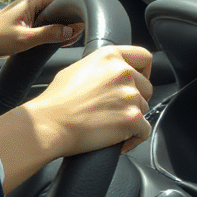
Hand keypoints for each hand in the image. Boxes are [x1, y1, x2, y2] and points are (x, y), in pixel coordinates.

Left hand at [0, 0, 84, 59]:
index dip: (76, 7)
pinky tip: (56, 39)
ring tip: (67, 38)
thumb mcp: (25, 38)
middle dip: (71, 18)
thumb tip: (72, 30)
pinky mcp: (28, 18)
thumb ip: (50, 34)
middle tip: (76, 34)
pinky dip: (54, 28)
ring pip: (55, 13)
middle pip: (62, 5)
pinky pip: (47, 20)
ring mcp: (31, 9)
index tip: (84, 20)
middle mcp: (33, 0)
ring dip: (62, 25)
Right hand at [24, 45, 153, 156]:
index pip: (144, 57)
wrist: (49, 124)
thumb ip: (100, 68)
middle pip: (146, 87)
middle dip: (135, 99)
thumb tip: (109, 74)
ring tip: (109, 125)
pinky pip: (144, 131)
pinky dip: (134, 138)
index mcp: (109, 56)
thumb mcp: (77, 69)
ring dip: (131, 118)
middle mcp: (122, 72)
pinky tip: (117, 140)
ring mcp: (130, 95)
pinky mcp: (132, 118)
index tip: (137, 82)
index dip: (143, 72)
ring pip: (144, 109)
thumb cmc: (56, 101)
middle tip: (115, 110)